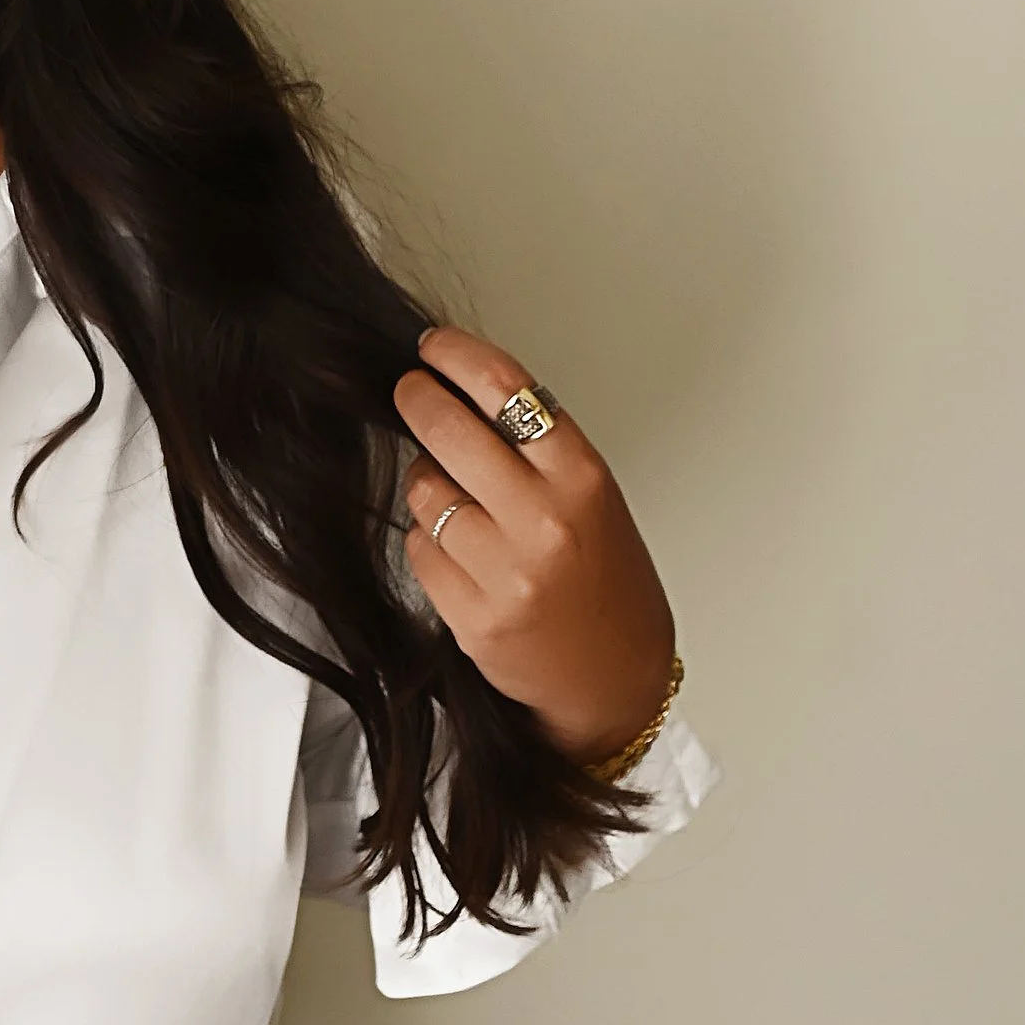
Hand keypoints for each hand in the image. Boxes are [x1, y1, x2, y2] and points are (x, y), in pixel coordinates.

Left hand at [396, 330, 675, 768]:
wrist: (615, 678)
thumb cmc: (605, 582)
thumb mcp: (592, 499)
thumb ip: (536, 449)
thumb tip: (462, 391)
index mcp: (583, 479)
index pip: (507, 389)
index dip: (457, 356)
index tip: (432, 346)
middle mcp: (546, 521)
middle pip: (448, 429)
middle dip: (417, 400)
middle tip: (409, 391)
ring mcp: (507, 572)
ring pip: (424, 490)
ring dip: (427, 483)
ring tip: (457, 501)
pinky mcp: (472, 616)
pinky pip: (418, 549)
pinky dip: (428, 543)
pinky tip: (461, 555)